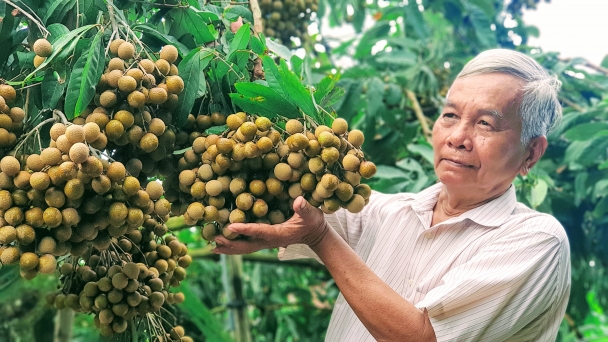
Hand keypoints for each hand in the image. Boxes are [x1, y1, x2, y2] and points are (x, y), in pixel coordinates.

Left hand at [213, 196, 328, 254]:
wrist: (315, 233)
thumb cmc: (313, 221)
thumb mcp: (312, 213)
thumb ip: (304, 208)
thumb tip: (298, 201)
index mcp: (279, 234)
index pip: (259, 231)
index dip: (245, 229)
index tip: (230, 227)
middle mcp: (270, 241)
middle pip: (247, 246)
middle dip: (231, 244)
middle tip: (214, 239)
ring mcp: (266, 242)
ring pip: (245, 247)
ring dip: (230, 248)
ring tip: (213, 247)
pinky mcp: (265, 240)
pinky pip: (247, 244)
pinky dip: (235, 245)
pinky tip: (224, 244)